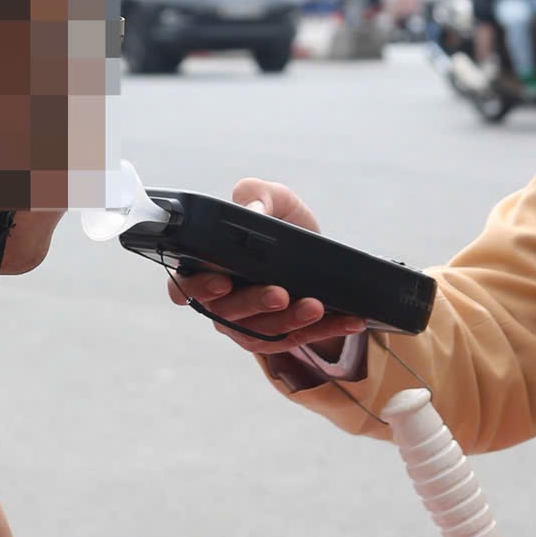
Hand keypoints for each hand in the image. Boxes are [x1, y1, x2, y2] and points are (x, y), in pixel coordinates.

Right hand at [163, 178, 366, 356]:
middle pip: (227, 312)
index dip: (198, 288)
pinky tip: (349, 321)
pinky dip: (324, 332)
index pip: (186, 286)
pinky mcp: (277, 338)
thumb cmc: (281, 222)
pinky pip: (297, 340)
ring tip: (317, 306)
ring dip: (290, 321)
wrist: (315, 253)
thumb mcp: (274, 199)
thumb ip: (257, 196)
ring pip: (261, 332)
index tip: (221, 283)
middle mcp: (221, 301)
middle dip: (254, 303)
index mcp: (207, 267)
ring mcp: (248, 324)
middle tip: (280, 294)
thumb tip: (253, 214)